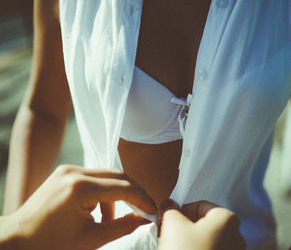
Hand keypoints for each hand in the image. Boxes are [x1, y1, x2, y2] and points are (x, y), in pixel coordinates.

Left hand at [3, 165, 155, 249]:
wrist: (16, 240)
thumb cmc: (50, 244)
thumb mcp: (91, 239)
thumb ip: (123, 226)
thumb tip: (144, 219)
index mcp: (80, 188)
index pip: (124, 188)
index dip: (143, 199)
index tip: (153, 211)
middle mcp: (74, 172)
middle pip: (118, 175)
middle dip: (134, 193)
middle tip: (144, 210)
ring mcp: (68, 169)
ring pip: (107, 175)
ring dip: (117, 194)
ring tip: (111, 219)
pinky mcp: (64, 172)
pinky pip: (94, 177)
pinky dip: (103, 192)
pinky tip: (98, 212)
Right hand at [158, 200, 245, 249]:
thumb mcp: (173, 226)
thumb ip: (171, 211)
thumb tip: (169, 205)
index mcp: (227, 219)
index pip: (200, 206)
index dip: (180, 211)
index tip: (166, 221)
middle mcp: (236, 236)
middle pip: (205, 224)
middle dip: (186, 228)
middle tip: (168, 236)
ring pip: (208, 242)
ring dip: (191, 243)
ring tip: (176, 249)